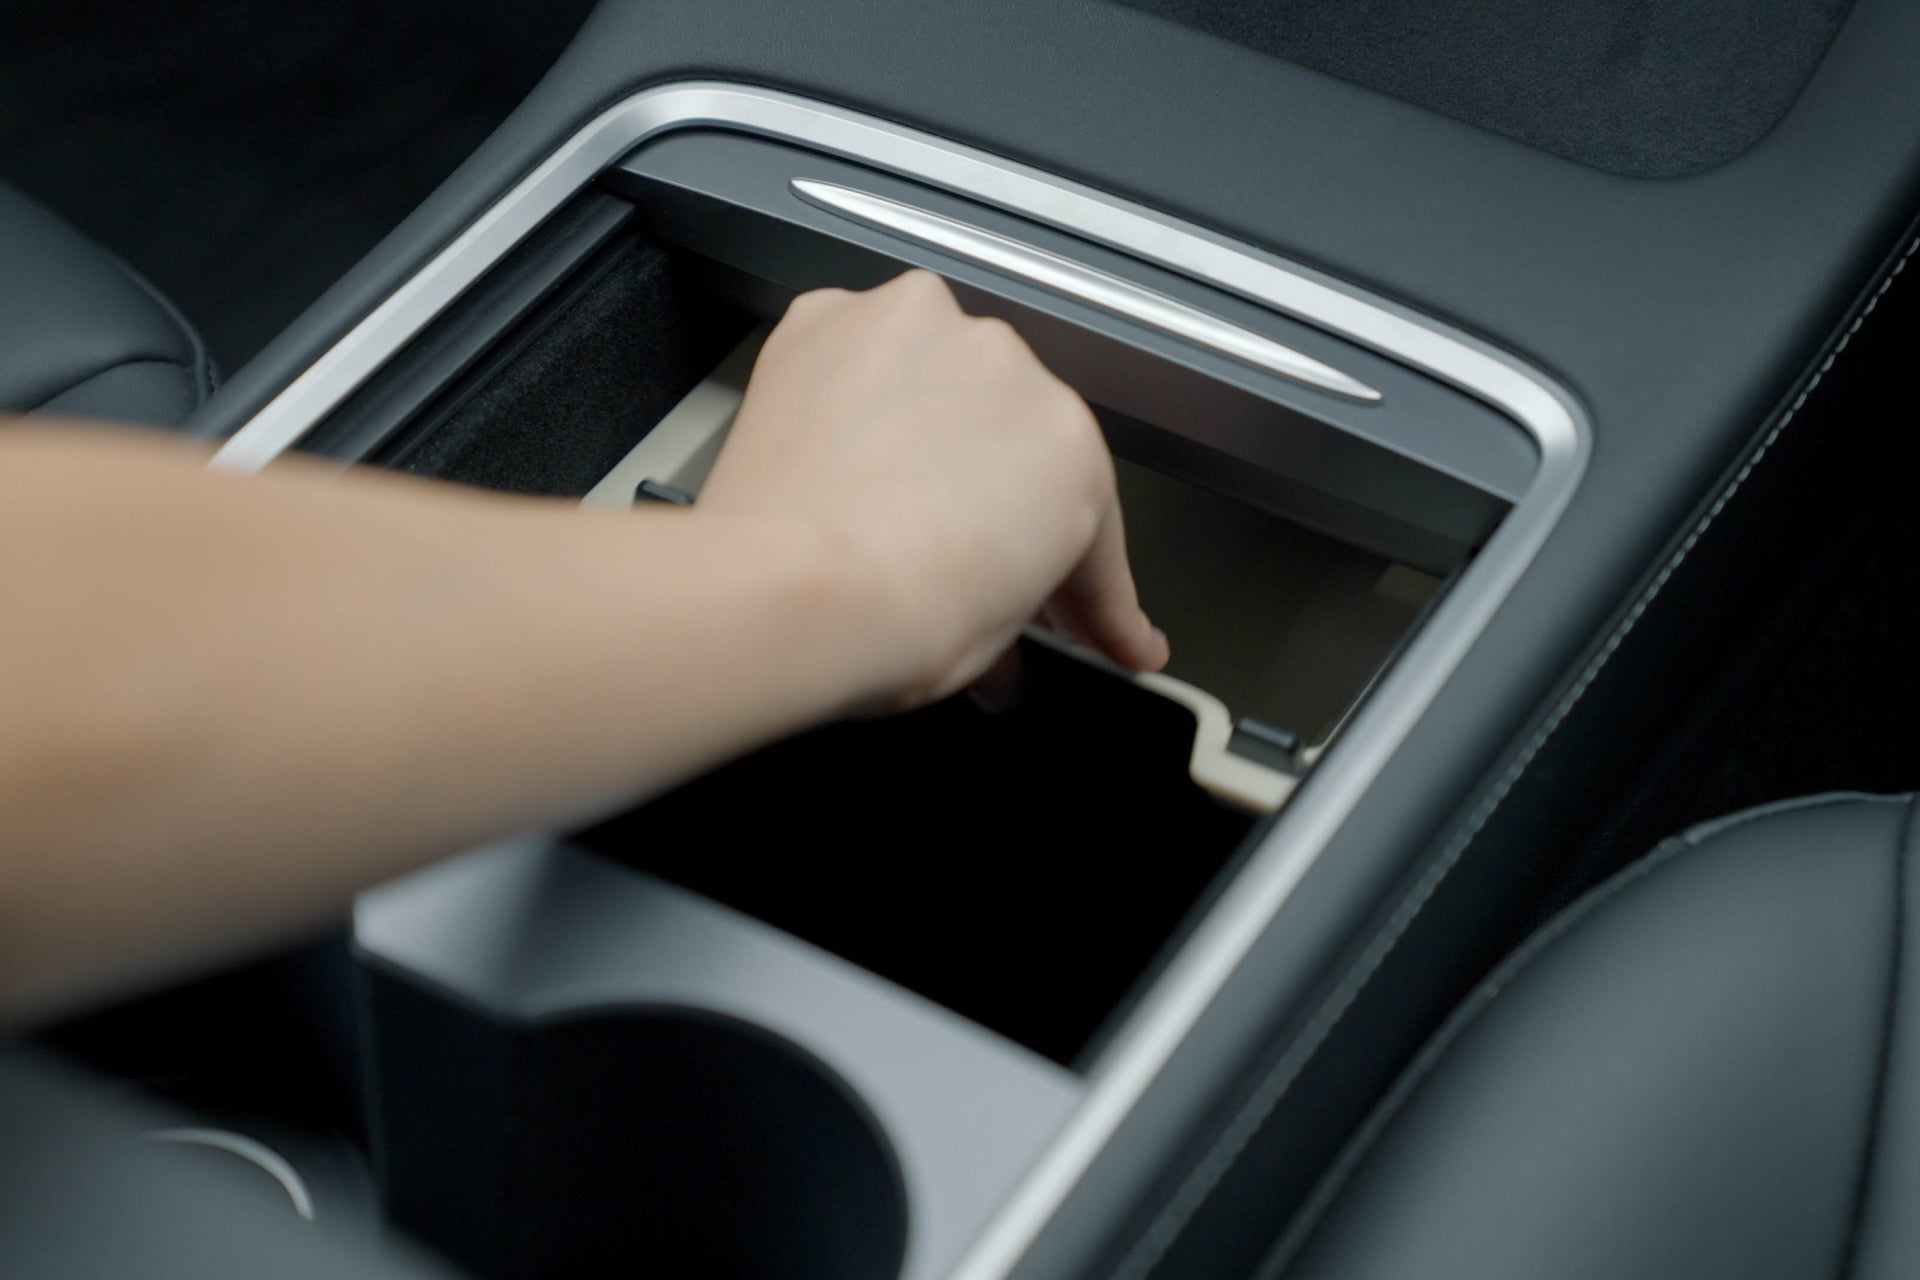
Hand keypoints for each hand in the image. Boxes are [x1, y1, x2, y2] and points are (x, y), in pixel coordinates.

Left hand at [698, 270, 1168, 710]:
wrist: (790, 592)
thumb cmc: (892, 616)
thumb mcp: (995, 636)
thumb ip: (1020, 597)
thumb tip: (999, 598)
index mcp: (1069, 448)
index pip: (1081, 510)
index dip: (1075, 571)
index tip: (1067, 601)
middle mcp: (1006, 367)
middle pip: (1003, 429)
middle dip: (984, 486)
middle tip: (949, 549)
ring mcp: (918, 332)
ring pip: (930, 377)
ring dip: (915, 425)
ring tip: (877, 500)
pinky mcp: (830, 319)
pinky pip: (852, 357)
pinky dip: (844, 396)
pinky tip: (832, 454)